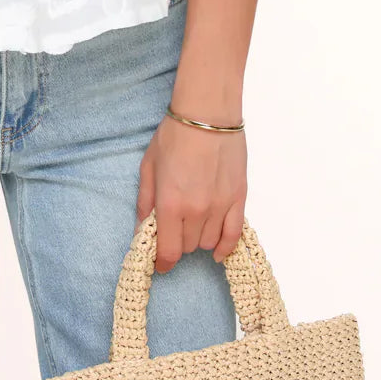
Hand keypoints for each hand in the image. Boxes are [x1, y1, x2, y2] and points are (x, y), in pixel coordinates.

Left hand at [135, 110, 246, 269]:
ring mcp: (220, 207)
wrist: (207, 114)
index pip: (168, 251)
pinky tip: (217, 252)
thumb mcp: (148, 166)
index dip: (162, 263)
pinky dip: (226, 248)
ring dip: (198, 239)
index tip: (159, 265)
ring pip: (209, 243)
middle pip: (188, 247)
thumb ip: (145, 202)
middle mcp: (196, 211)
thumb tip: (142, 230)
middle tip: (173, 227)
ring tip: (193, 223)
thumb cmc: (174, 135)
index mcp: (170, 203)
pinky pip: (234, 235)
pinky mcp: (239, 199)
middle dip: (178, 242)